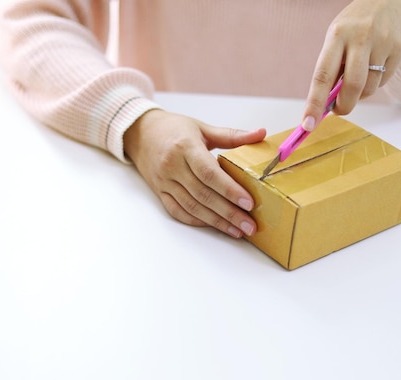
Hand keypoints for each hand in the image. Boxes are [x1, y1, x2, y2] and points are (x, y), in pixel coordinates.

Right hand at [123, 109, 265, 237]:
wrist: (140, 133)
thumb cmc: (173, 129)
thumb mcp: (202, 128)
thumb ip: (232, 135)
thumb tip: (261, 133)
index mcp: (185, 147)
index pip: (209, 173)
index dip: (229, 189)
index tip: (248, 202)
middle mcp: (172, 166)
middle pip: (203, 194)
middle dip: (229, 213)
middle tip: (249, 225)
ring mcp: (165, 182)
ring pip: (192, 207)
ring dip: (216, 222)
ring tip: (237, 231)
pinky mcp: (160, 192)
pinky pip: (178, 211)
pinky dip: (197, 221)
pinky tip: (215, 226)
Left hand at [301, 0, 400, 130]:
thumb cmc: (354, 26)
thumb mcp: (336, 39)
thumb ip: (331, 69)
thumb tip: (326, 104)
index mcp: (336, 36)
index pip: (322, 76)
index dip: (314, 104)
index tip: (307, 125)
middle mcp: (360, 38)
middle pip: (352, 86)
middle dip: (344, 106)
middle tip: (338, 110)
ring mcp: (382, 43)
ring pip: (369, 88)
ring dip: (361, 93)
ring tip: (359, 76)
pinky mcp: (399, 48)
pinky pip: (384, 81)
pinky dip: (376, 83)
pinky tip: (375, 66)